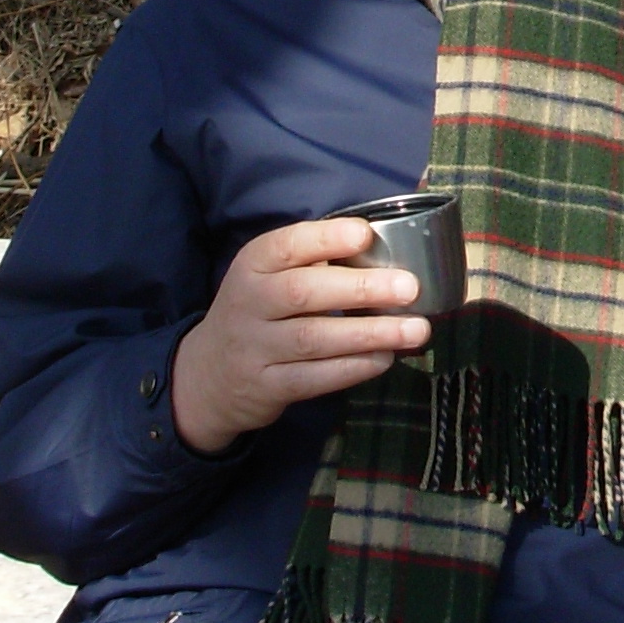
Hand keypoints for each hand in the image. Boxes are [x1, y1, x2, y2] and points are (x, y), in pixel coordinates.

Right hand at [170, 218, 427, 451]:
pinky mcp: (266, 387)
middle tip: (409, 287)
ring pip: (315, 339)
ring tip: (415, 329)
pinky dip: (353, 368)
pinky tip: (385, 359)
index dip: (326, 239)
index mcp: (252, 266)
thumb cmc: (259, 313)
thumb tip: (382, 251)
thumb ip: (312, 262)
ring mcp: (255, 348)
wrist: (208, 375)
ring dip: (370, 333)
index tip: (366, 235)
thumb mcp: (268, 278)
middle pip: (304, 293)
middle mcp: (249, 303)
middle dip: (361, 288)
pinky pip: (314, 378)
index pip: (286, 245)